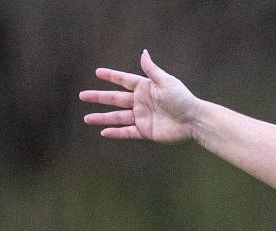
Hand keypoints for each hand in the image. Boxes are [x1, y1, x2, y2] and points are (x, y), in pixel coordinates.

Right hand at [79, 50, 197, 142]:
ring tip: (86, 118)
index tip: (97, 72)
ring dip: (102, 117)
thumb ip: (152, 69)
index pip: (124, 81)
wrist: (193, 120)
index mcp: (145, 88)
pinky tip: (103, 132)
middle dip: (99, 97)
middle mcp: (141, 102)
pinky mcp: (146, 131)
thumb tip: (143, 52)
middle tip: (82, 96)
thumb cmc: (182, 99)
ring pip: (118, 117)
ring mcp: (143, 117)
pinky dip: (116, 132)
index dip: (111, 76)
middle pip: (115, 99)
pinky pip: (127, 131)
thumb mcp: (166, 81)